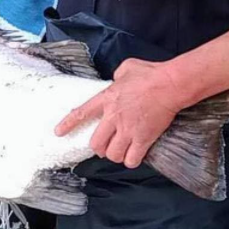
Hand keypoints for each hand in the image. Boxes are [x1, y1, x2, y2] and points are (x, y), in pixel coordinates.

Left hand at [54, 59, 183, 167]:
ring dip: (116, 155)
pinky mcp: (143, 139)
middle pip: (96, 144)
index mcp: (107, 98)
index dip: (68, 124)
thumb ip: (117, 75)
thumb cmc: (151, 74)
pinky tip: (135, 156)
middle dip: (99, 148)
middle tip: (105, 147)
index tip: (59, 133)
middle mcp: (114, 117)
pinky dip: (132, 161)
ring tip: (122, 151)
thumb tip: (117, 79)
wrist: (170, 84)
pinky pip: (131, 160)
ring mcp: (128, 130)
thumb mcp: (127, 67)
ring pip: (113, 155)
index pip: (81, 113)